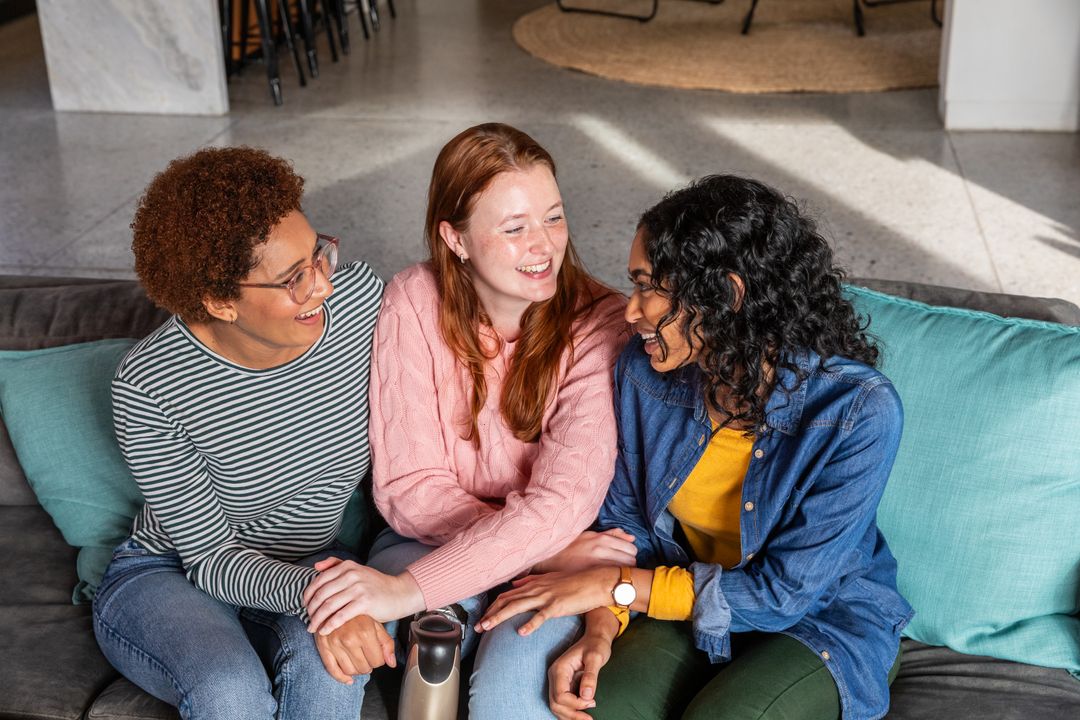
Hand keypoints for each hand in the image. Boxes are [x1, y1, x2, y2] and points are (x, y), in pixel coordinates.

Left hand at [303, 558, 424, 634]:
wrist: (400, 593)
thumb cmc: (376, 585)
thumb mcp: (357, 570)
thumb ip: (336, 565)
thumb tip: (316, 566)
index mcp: (347, 566)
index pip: (319, 581)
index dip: (308, 595)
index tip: (305, 607)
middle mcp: (351, 575)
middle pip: (321, 594)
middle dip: (311, 610)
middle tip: (308, 621)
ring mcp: (358, 588)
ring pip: (328, 606)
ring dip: (317, 619)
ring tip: (312, 628)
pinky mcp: (365, 602)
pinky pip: (340, 616)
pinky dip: (329, 625)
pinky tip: (325, 631)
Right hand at [313, 614, 396, 683]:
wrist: (335, 604)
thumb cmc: (358, 616)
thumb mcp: (376, 624)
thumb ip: (387, 643)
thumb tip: (392, 664)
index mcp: (365, 631)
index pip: (378, 661)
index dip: (379, 660)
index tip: (376, 654)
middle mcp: (349, 639)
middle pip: (364, 668)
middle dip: (368, 665)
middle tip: (367, 657)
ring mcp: (335, 644)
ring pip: (350, 671)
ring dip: (357, 670)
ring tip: (358, 660)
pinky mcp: (323, 647)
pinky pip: (332, 670)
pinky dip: (342, 678)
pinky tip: (349, 678)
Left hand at [477, 567, 616, 635]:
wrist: (595, 581)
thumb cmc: (575, 582)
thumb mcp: (550, 580)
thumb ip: (532, 581)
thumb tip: (515, 584)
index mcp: (534, 584)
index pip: (506, 595)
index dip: (492, 607)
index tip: (482, 617)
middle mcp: (536, 589)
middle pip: (506, 601)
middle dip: (490, 613)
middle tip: (477, 627)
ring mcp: (546, 596)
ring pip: (517, 607)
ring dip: (499, 617)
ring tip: (487, 627)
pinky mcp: (557, 605)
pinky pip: (541, 616)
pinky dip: (530, 624)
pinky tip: (521, 633)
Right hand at [534, 529, 636, 573]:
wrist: (549, 560)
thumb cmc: (570, 547)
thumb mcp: (589, 535)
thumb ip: (612, 534)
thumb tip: (632, 537)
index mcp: (601, 538)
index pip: (631, 548)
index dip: (630, 554)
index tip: (624, 559)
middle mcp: (601, 550)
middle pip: (631, 560)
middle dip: (629, 564)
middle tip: (620, 568)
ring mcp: (596, 564)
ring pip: (624, 570)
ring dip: (623, 573)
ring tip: (614, 575)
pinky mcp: (591, 576)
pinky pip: (613, 578)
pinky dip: (615, 580)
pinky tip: (609, 581)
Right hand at [548, 617, 615, 718]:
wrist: (596, 638)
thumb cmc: (596, 645)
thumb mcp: (596, 657)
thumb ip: (590, 676)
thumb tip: (587, 695)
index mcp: (560, 669)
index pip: (560, 695)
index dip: (575, 704)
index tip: (592, 702)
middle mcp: (555, 676)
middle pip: (555, 704)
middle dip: (571, 714)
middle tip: (590, 718)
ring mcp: (558, 682)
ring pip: (557, 706)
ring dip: (570, 716)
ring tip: (588, 718)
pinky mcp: (564, 686)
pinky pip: (562, 703)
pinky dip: (571, 712)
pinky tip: (584, 714)